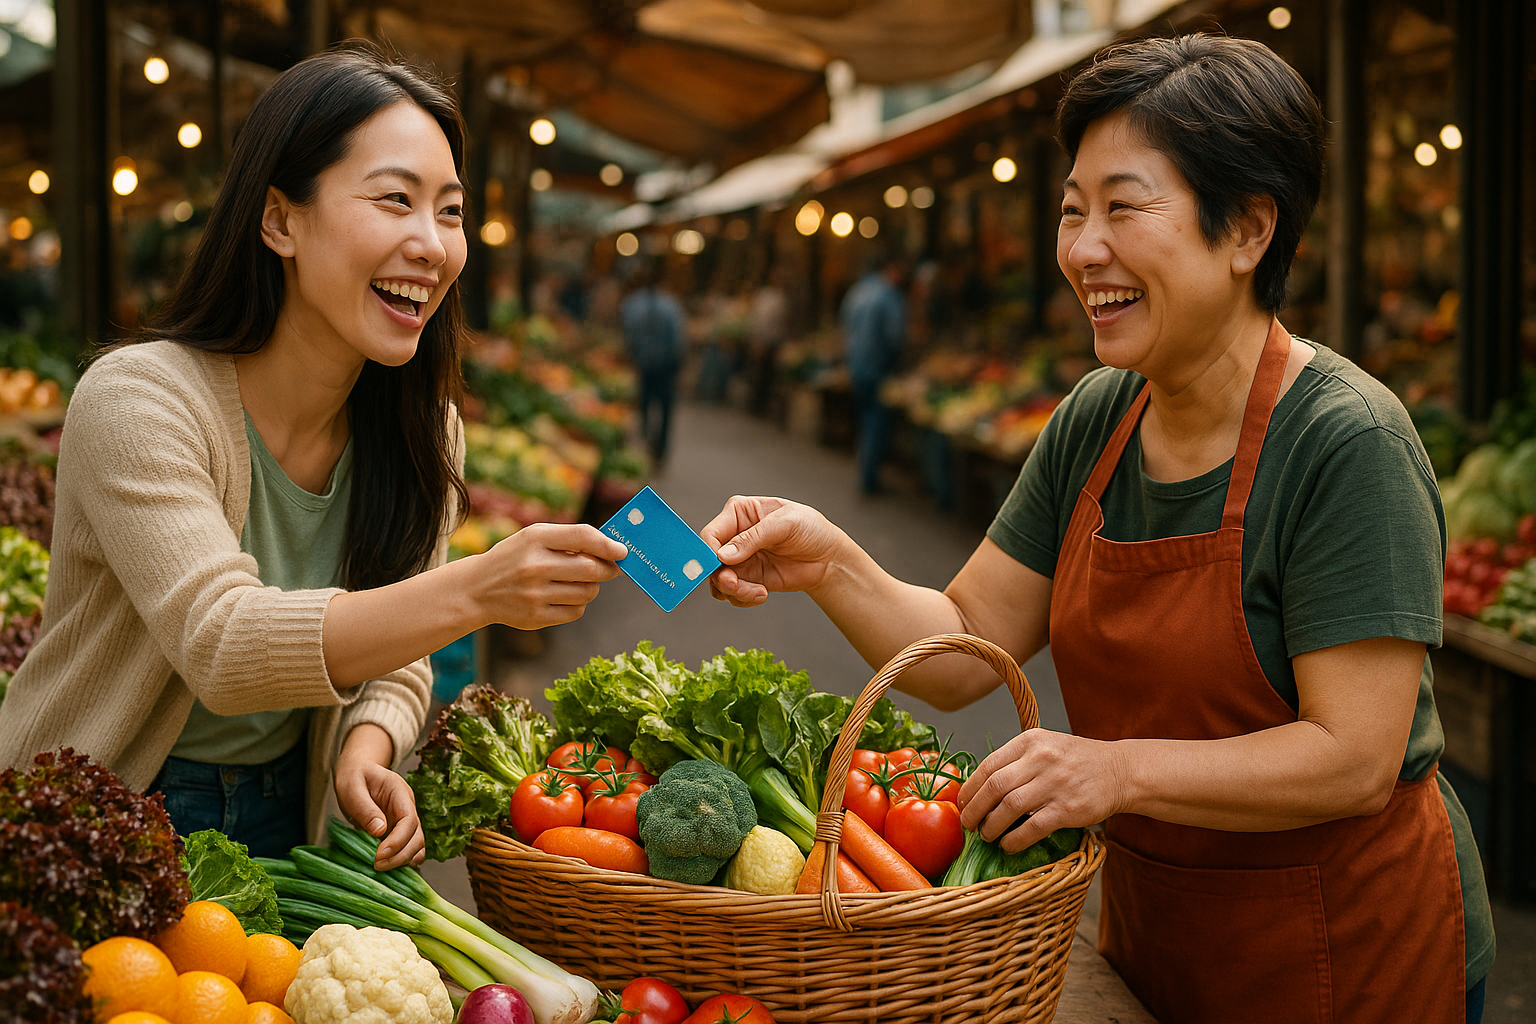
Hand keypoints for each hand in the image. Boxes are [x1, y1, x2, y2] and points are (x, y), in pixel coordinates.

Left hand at [335, 724, 424, 868]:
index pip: (409, 820)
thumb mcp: (352, 787)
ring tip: (381, 868)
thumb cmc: (354, 777)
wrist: (358, 773)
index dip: (398, 840)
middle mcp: (408, 808)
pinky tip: (389, 868)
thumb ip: (365, 808)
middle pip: (417, 836)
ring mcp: (405, 821)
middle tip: (377, 866)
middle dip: (400, 855)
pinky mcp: (399, 832)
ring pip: (416, 845)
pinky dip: (402, 860)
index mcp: (400, 793)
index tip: (379, 855)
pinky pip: (408, 849)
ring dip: (402, 860)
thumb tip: (379, 832)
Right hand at [479, 522, 625, 629]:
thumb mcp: (534, 537)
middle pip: (591, 569)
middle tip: (610, 569)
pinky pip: (575, 612)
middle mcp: (534, 566)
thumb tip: (612, 549)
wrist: (476, 589)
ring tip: (579, 582)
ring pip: (587, 592)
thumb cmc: (515, 558)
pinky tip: (564, 597)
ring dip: (592, 587)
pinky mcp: (535, 617)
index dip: (609, 545)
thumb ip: (570, 538)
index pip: (583, 537)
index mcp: (535, 538)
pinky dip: (578, 604)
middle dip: (607, 569)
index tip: (623, 552)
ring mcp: (534, 594)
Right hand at [700, 496, 846, 606]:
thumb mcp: (785, 524)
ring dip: (734, 591)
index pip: (711, 533)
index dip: (708, 552)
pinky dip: (744, 599)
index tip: (718, 566)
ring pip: (719, 581)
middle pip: (709, 561)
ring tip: (757, 592)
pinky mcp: (749, 580)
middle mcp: (734, 537)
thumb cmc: (810, 529)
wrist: (828, 557)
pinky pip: (734, 595)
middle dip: (721, 577)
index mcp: (739, 513)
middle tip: (735, 585)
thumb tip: (723, 555)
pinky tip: (763, 594)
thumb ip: (753, 538)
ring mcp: (740, 560)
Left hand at [957, 729, 1129, 852]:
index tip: (962, 803)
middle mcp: (1040, 759)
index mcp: (1030, 741)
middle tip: (968, 824)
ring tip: (986, 835)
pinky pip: (1031, 828)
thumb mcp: (1046, 745)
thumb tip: (981, 787)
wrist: (1120, 771)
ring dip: (991, 826)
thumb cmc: (1078, 761)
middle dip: (974, 809)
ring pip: (1008, 808)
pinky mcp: (1067, 809)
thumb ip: (1017, 760)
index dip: (969, 789)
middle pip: (993, 787)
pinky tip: (1007, 846)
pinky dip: (1014, 840)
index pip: (988, 765)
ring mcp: (1054, 784)